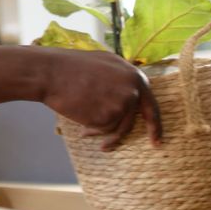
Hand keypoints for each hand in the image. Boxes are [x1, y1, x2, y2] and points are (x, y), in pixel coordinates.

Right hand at [39, 48, 161, 150]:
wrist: (53, 73)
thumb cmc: (72, 67)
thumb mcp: (105, 64)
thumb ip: (121, 78)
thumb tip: (130, 92)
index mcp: (134, 75)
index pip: (150, 103)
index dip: (154, 121)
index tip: (157, 136)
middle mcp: (132, 90)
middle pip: (135, 119)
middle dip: (150, 133)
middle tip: (155, 145)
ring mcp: (122, 103)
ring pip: (118, 127)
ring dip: (103, 134)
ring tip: (87, 132)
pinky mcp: (108, 115)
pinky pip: (103, 130)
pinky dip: (93, 132)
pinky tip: (82, 128)